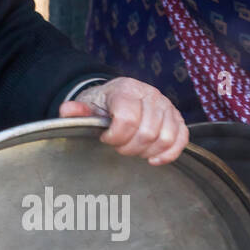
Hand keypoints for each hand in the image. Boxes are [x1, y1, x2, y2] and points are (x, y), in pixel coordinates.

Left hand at [58, 77, 188, 164]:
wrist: (119, 96)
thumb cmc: (103, 104)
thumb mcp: (87, 106)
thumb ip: (78, 110)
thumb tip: (67, 111)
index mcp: (126, 90)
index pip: (128, 119)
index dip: (116, 137)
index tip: (106, 139)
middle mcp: (150, 95)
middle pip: (148, 132)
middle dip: (130, 147)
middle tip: (119, 147)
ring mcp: (166, 106)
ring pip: (166, 137)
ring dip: (148, 151)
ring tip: (134, 149)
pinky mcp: (177, 118)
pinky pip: (182, 138)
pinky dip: (169, 153)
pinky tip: (154, 159)